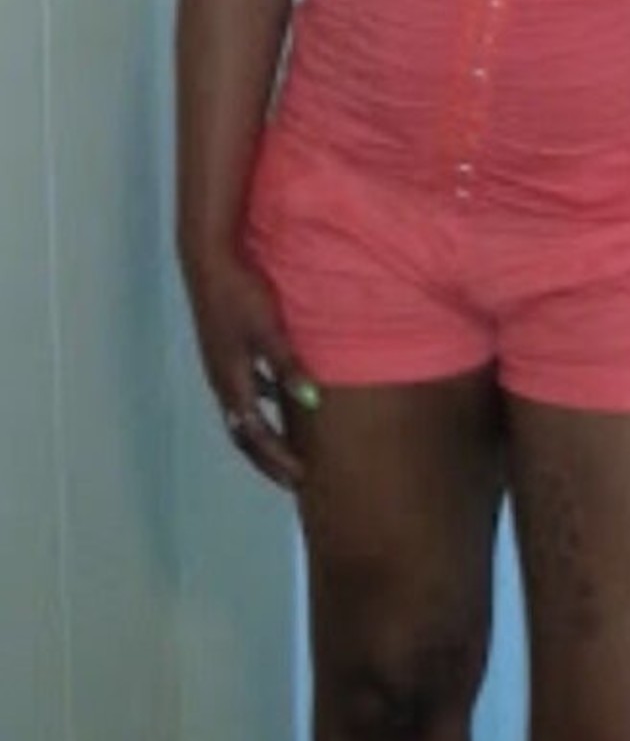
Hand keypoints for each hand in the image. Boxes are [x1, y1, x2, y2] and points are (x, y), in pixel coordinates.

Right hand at [184, 252, 318, 490]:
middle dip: (268, 458)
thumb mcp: (269, 329)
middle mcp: (221, 381)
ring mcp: (219, 366)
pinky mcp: (222, 350)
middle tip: (294, 479)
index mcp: (231, 381)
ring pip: (239, 413)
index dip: (276, 458)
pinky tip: (277, 396)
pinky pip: (241, 391)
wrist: (208, 261)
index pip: (253, 434)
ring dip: (262, 435)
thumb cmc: (240, 294)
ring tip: (286, 448)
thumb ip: (287, 366)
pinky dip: (259, 404)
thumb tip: (311, 402)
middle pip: (242, 433)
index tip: (300, 477)